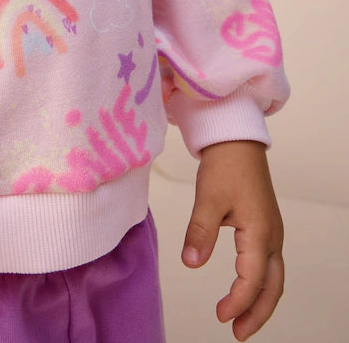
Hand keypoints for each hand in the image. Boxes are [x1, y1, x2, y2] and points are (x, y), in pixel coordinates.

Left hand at [182, 140, 283, 340]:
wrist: (236, 140)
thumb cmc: (224, 166)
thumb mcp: (208, 198)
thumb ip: (200, 232)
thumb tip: (191, 264)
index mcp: (259, 232)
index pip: (252, 279)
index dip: (238, 301)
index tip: (220, 315)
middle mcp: (272, 236)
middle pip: (272, 286)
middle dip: (257, 313)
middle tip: (238, 333)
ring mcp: (272, 231)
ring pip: (273, 277)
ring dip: (260, 301)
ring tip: (241, 321)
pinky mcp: (266, 226)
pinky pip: (269, 264)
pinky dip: (260, 283)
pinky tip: (245, 288)